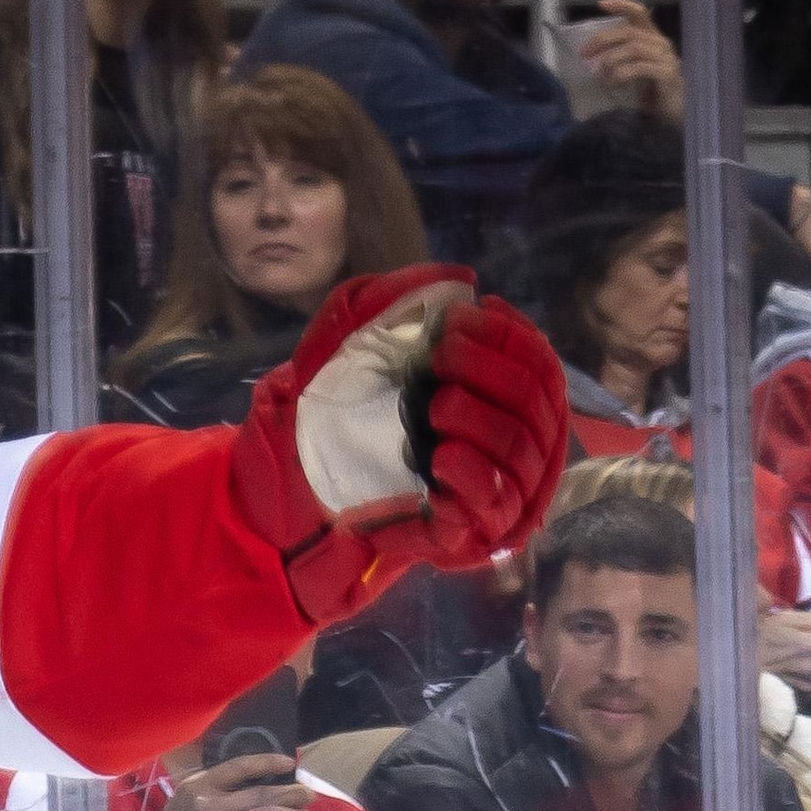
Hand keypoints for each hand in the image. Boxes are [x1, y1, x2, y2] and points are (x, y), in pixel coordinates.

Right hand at [143, 750, 311, 810]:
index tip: (289, 763)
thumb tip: (260, 777)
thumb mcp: (188, 799)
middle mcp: (209, 804)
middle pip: (260, 793)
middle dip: (290, 793)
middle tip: (309, 795)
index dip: (267, 762)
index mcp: (199, 785)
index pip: (239, 766)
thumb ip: (216, 787)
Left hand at [230, 271, 565, 618]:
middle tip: (442, 358)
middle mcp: (501, 441)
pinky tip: (443, 459)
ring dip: (484, 420)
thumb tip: (452, 277)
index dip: (509, 334)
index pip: (533, 359)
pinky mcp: (469, 534)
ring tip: (436, 407)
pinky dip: (475, 477)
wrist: (277, 511)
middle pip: (534, 398)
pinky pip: (496, 505)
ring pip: (522, 448)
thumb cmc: (315, 432)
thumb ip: (376, 306)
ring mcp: (491, 491)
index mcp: (489, 397)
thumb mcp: (331, 358)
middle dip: (492, 369)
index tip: (463, 319)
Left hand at [573, 0, 683, 119]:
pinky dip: (621, 74)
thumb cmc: (650, 93)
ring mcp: (666, 58)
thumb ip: (618, 61)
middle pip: (629, 32)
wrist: (673, 114)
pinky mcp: (667, 75)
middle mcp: (661, 44)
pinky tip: (612, 83)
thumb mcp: (631, 72)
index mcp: (652, 39)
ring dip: (611, 59)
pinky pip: (640, 68)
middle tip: (584, 54)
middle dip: (603, 40)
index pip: (640, 13)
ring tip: (599, 74)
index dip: (622, 5)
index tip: (601, 3)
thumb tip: (590, 60)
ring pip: (634, 47)